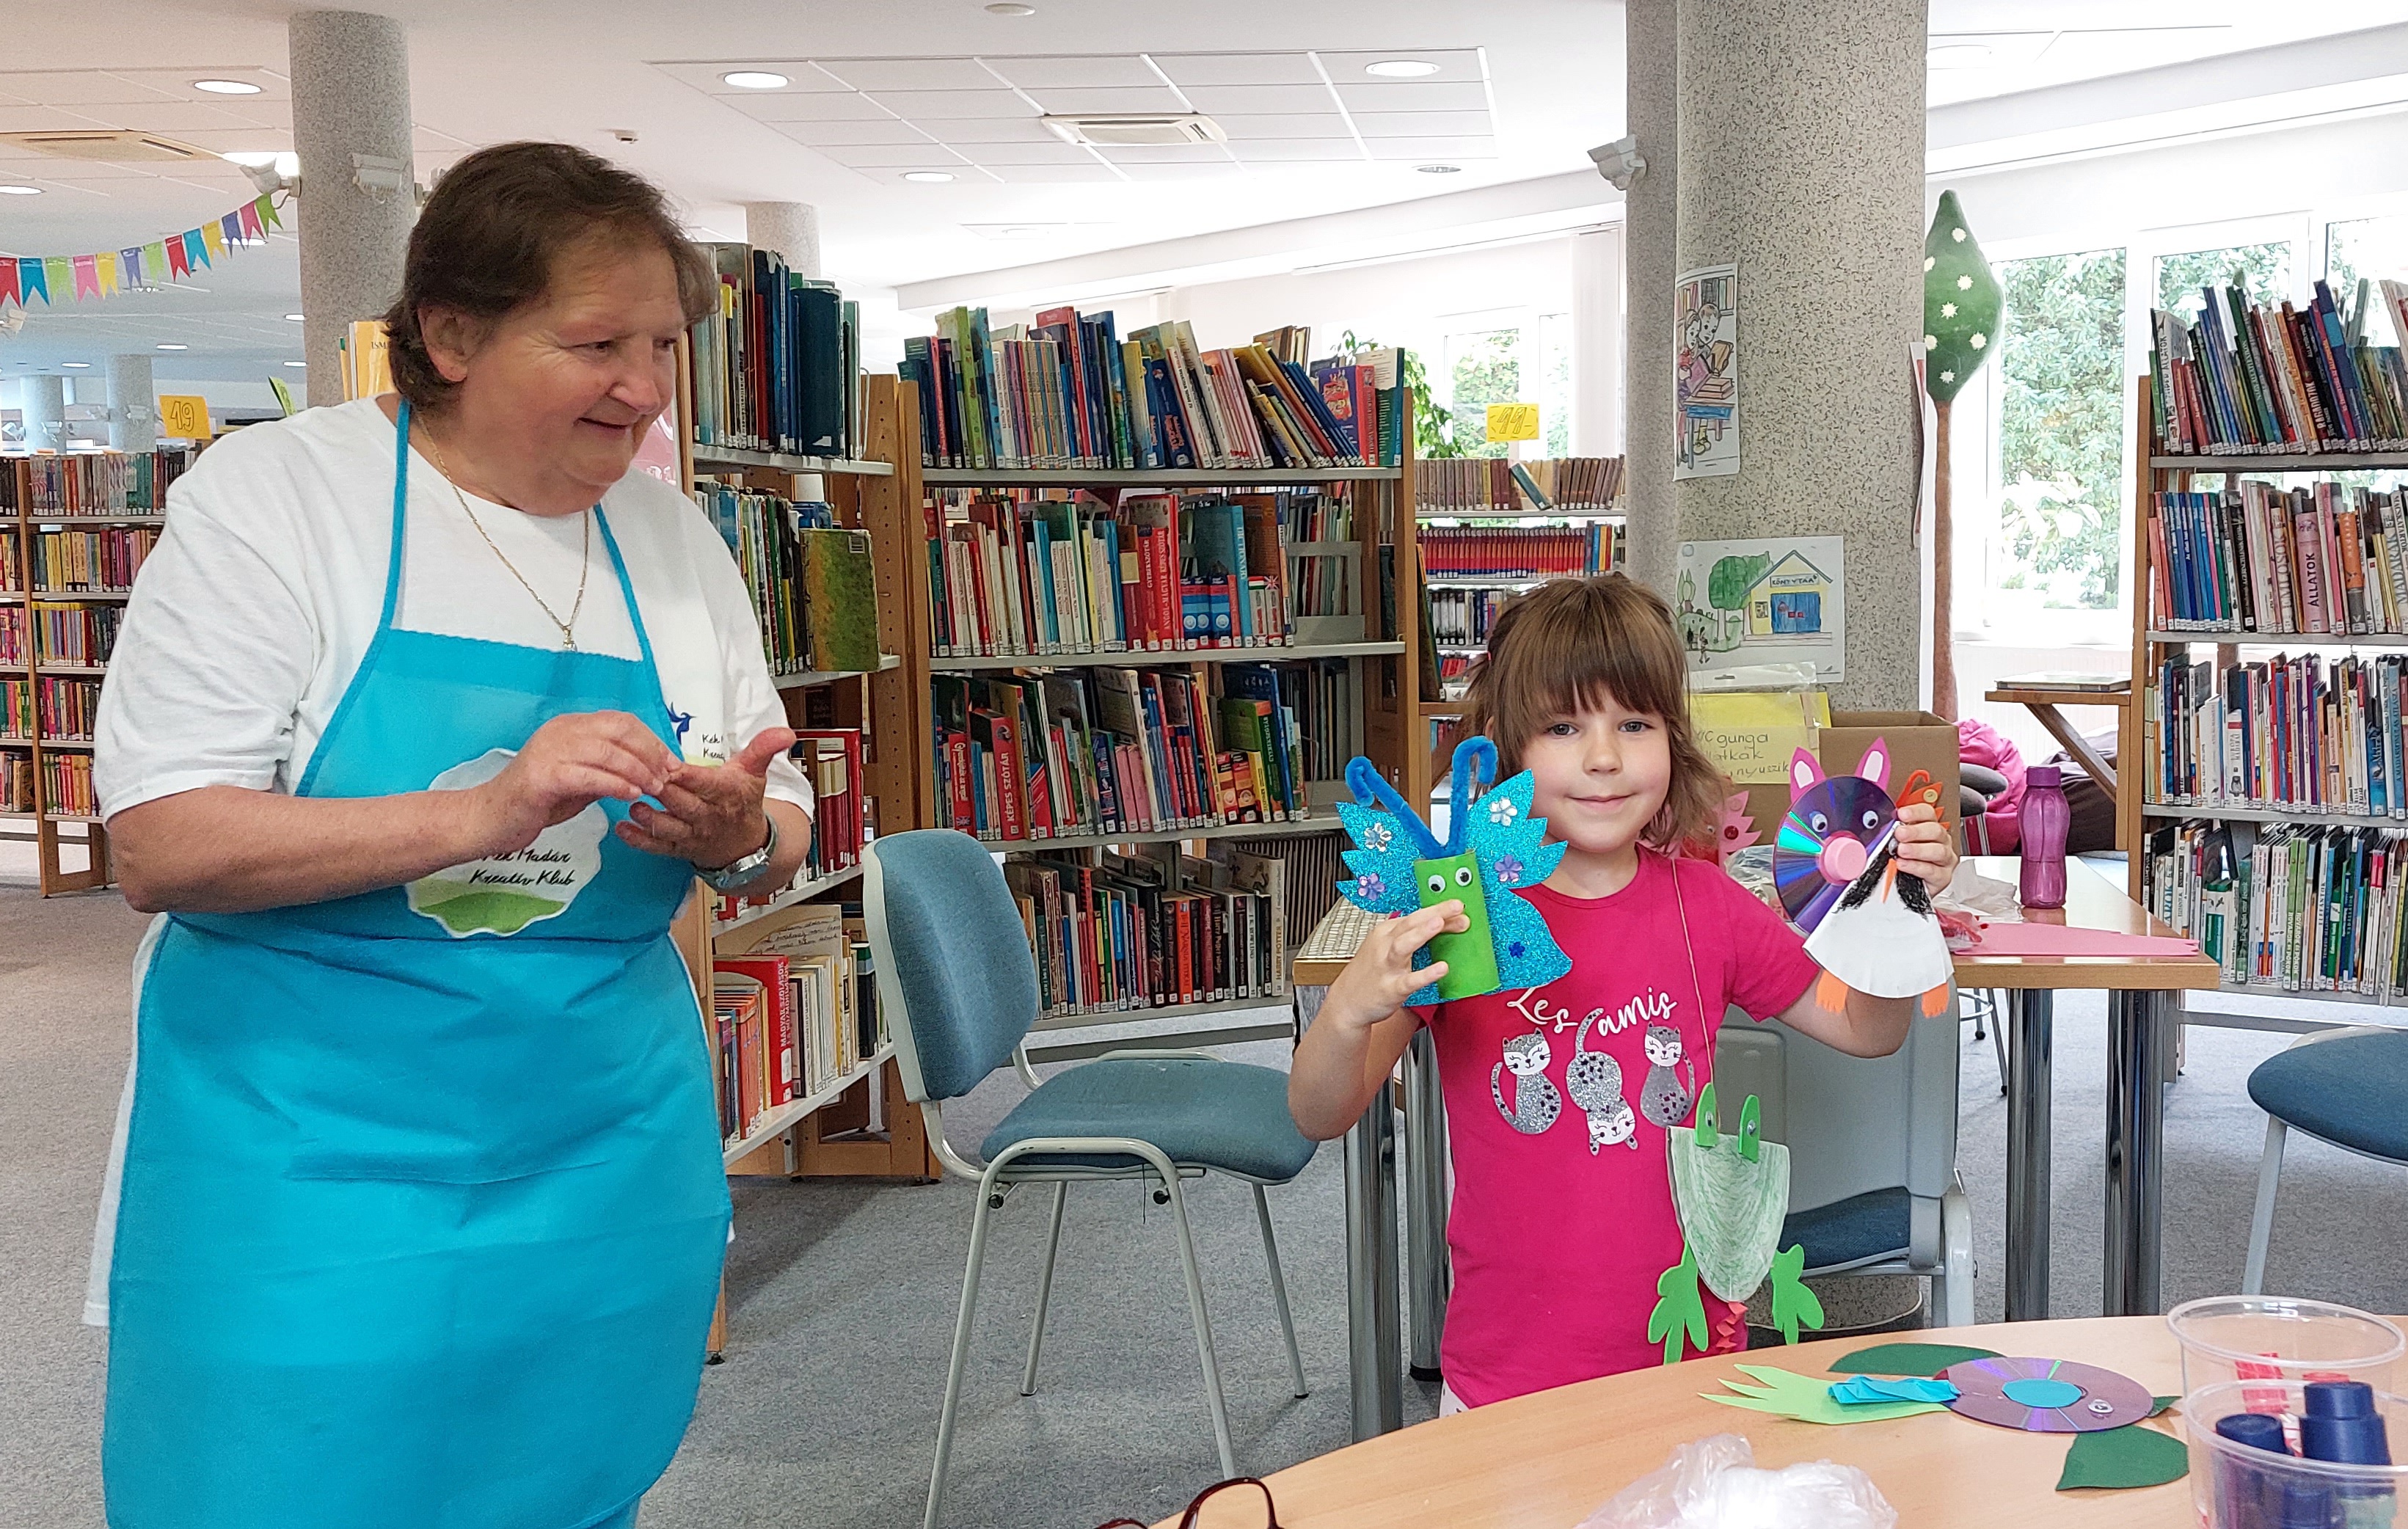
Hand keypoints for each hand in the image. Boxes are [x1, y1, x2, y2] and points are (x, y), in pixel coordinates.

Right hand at [468, 711, 674, 857]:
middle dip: (650, 753)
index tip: (671, 762)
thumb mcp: (580, 780)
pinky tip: (630, 796)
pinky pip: (588, 775)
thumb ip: (607, 770)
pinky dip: (615, 784)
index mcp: (569, 727)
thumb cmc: (536, 801)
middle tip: (668, 776)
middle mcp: (560, 731)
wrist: (490, 819)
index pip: (620, 721)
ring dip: (638, 771)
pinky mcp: (542, 777)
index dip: (651, 740)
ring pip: (607, 751)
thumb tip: (647, 769)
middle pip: (619, 730)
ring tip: (654, 789)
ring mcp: (549, 751)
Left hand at [617, 726, 795, 867]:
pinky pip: (658, 848)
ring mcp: (692, 835)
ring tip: (632, 804)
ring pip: (669, 828)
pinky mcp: (679, 849)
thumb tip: (786, 732)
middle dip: (661, 791)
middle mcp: (708, 816)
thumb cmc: (743, 802)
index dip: (687, 775)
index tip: (670, 764)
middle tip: (637, 777)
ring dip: (650, 818)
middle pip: (682, 803)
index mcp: (726, 793)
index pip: (705, 783)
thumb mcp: (755, 773)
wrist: (746, 845)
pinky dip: (639, 840)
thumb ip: (764, 748)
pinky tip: (623, 829)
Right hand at [1325, 900, 1467, 1029]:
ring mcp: (1386, 967)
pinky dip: (1426, 974)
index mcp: (1386, 933)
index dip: (1437, 909)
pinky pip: (1409, 980)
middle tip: (1456, 906)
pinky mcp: (1390, 989)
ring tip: (1440, 923)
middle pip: (1410, 924)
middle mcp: (1384, 946)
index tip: (1457, 906)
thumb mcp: (1385, 948)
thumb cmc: (1371, 973)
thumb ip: (1410, 936)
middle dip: (1434, 913)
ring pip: (1403, 945)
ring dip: (1421, 933)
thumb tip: (1442, 924)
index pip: (1415, 917)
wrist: (1347, 1003)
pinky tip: (1442, 968)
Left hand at [1893, 800, 1956, 885]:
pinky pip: (1933, 871)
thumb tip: (1878, 827)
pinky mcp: (1943, 877)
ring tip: (1902, 851)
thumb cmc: (1906, 862)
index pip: (1928, 814)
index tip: (1902, 814)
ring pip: (1937, 850)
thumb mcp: (1899, 844)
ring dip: (1917, 849)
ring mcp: (1944, 859)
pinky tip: (1904, 864)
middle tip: (1900, 834)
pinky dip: (1917, 867)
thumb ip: (1893, 835)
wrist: (1912, 888)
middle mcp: (1940, 842)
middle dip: (1916, 831)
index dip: (1916, 812)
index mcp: (1929, 828)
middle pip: (1935, 830)